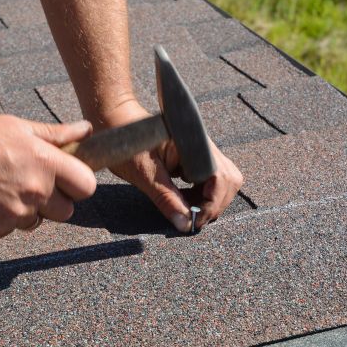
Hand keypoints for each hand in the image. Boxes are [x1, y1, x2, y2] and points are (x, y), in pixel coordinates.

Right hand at [0, 115, 96, 237]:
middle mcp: (35, 191)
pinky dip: (3, 218)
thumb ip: (54, 134)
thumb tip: (85, 130)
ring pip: (38, 221)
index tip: (68, 179)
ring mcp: (16, 214)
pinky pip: (12, 228)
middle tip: (31, 184)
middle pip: (67, 211)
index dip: (79, 184)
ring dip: (28, 210)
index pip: (87, 186)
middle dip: (54, 201)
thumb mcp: (14, 127)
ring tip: (1, 187)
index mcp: (45, 162)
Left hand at [104, 102, 243, 231]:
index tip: (193, 221)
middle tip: (191, 218)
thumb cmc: (127, 143)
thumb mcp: (145, 176)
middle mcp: (204, 145)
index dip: (211, 205)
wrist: (117, 121)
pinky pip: (211, 178)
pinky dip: (202, 193)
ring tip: (186, 209)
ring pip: (223, 180)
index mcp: (194, 145)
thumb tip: (185, 225)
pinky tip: (185, 199)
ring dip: (209, 200)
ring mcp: (203, 150)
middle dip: (214, 204)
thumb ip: (167, 200)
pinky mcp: (197, 156)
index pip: (220, 180)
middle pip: (229, 180)